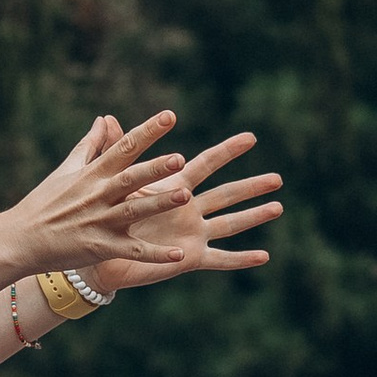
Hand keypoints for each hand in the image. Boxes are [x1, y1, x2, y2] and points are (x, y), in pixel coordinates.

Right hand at [1, 108, 190, 276]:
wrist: (21, 239)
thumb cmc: (44, 203)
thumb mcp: (66, 170)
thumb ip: (90, 144)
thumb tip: (104, 119)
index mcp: (94, 174)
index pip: (124, 147)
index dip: (148, 131)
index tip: (170, 116)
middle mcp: (99, 195)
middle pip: (131, 178)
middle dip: (155, 168)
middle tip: (180, 158)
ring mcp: (101, 222)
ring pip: (134, 211)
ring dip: (159, 204)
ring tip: (185, 196)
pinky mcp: (102, 247)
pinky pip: (133, 251)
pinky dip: (156, 255)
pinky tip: (180, 254)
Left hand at [88, 129, 281, 293]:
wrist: (98, 251)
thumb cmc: (106, 214)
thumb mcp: (115, 180)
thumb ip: (117, 149)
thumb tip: (109, 118)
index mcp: (175, 187)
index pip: (207, 164)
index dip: (228, 151)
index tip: (251, 138)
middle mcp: (190, 209)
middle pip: (227, 193)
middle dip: (252, 186)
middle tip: (278, 178)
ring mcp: (193, 233)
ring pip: (231, 223)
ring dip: (254, 216)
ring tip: (278, 207)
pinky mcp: (190, 257)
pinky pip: (220, 259)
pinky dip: (241, 258)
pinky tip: (264, 256)